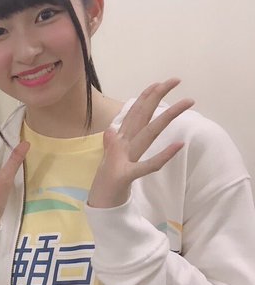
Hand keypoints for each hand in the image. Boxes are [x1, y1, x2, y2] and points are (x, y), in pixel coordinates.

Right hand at [88, 78, 193, 207]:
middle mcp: (123, 145)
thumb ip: (112, 145)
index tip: (159, 83)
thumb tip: (112, 129)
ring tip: (186, 102)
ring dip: (167, 117)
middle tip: (175, 80)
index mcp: (120, 141)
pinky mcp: (126, 175)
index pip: (134, 114)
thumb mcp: (110, 161)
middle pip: (142, 117)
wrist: (99, 205)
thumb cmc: (108, 182)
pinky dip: (163, 156)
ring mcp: (124, 159)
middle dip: (157, 97)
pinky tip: (180, 145)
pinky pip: (148, 165)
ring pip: (148, 133)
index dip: (146, 97)